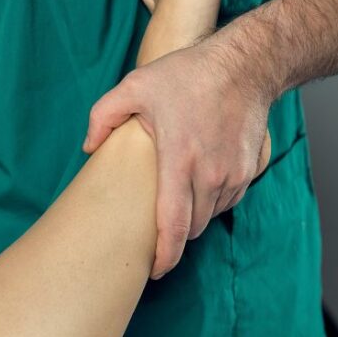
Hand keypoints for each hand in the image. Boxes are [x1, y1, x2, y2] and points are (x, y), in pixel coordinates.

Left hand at [83, 40, 274, 279]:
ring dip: (194, 214)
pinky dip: (213, 199)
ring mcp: (233, 175)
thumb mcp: (135, 86)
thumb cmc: (188, 74)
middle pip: (191, 228)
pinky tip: (200, 178)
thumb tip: (88, 148)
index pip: (173, 226)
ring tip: (178, 195)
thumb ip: (103, 117)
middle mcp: (210, 175)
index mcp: (179, 161)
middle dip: (175, 235)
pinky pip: (228, 199)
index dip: (164, 256)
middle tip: (158, 229)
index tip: (154, 271)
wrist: (245, 65)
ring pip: (210, 215)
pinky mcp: (249, 171)